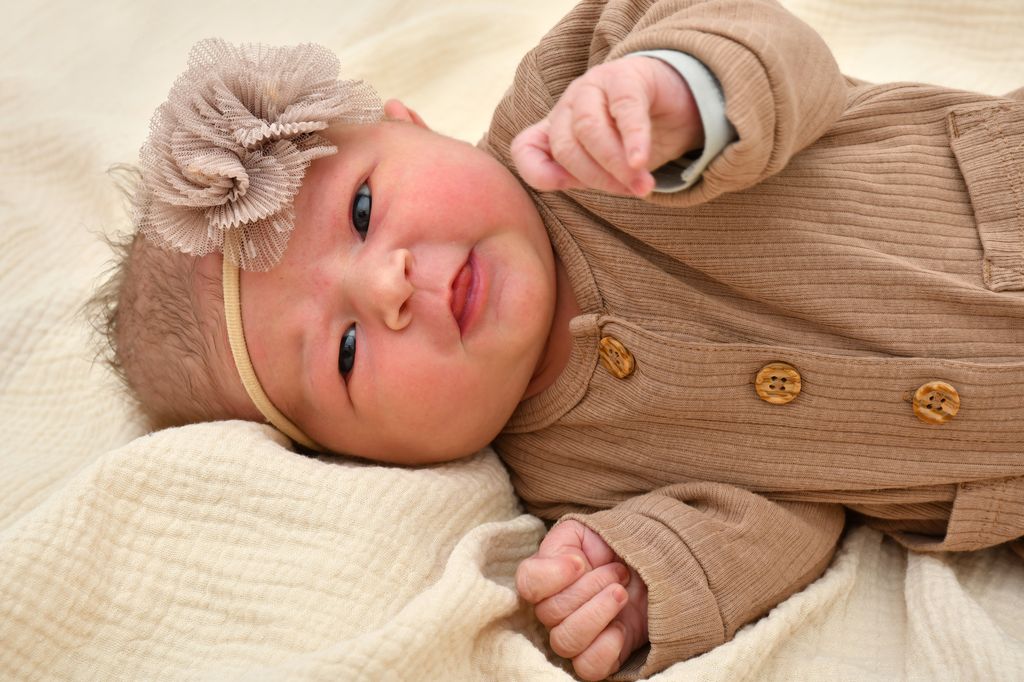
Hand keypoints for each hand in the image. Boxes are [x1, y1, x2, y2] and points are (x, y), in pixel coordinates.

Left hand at [511, 56, 703, 196]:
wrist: (679, 102)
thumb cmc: (634, 139)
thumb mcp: (603, 164)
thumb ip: (581, 175)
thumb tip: (565, 182)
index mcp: (556, 126)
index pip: (525, 149)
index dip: (540, 174)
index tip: (569, 187)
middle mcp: (570, 104)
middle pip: (565, 146)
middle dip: (597, 177)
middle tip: (631, 192)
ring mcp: (594, 85)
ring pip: (588, 128)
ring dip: (616, 163)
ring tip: (643, 184)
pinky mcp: (627, 76)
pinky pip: (625, 108)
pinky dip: (633, 139)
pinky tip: (641, 161)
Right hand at [516, 520, 648, 680]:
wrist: (653, 568)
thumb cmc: (617, 548)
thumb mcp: (588, 530)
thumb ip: (567, 539)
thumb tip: (568, 564)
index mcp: (546, 577)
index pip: (527, 583)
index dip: (552, 575)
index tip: (580, 562)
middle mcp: (553, 610)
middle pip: (550, 613)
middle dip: (590, 588)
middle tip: (618, 572)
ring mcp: (575, 636)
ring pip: (565, 642)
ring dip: (598, 614)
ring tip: (621, 593)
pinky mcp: (599, 658)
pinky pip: (587, 668)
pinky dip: (605, 648)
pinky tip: (620, 627)